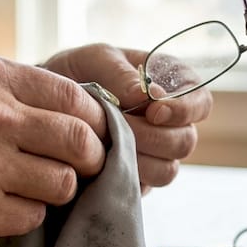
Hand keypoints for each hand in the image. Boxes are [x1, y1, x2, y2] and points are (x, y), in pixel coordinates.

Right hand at [0, 54, 107, 246]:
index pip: (73, 96)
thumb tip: (78, 112)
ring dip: (55, 190)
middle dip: (90, 158)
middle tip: (81, 167)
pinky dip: (24, 216)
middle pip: (80, 142)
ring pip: (63, 184)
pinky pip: (32, 217)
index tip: (91, 134)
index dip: (93, 120)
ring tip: (28, 186)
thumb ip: (9, 90)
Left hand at [43, 43, 211, 190]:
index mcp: (172, 87)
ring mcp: (153, 155)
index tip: (154, 110)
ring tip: (107, 142)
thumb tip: (149, 96)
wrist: (44, 104)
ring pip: (167, 170)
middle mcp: (169, 125)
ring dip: (139, 158)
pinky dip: (122, 176)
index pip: (201, 102)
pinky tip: (100, 161)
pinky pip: (141, 188)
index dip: (184, 110)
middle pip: (185, 141)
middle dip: (154, 136)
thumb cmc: (78, 72)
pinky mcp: (134, 179)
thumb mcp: (96, 58)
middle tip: (121, 126)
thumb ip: (121, 73)